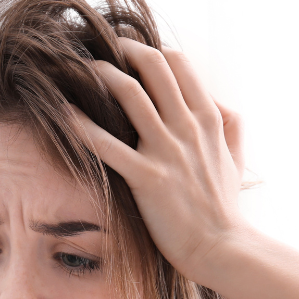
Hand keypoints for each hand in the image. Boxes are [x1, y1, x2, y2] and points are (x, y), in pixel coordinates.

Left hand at [69, 37, 248, 281]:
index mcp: (209, 119)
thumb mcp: (236, 158)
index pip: (179, 64)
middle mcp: (188, 128)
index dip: (151, 50)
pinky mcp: (147, 178)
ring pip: (130, 95)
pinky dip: (81, 125)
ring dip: (102, 76)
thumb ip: (230, 125)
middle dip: (124, 51)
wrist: (221, 248)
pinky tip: (62, 112)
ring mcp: (167, 152)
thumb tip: (217, 102)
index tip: (132, 53)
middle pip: (153, 67)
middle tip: (102, 50)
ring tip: (80, 70)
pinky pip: (107, 145)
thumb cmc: (223, 207)